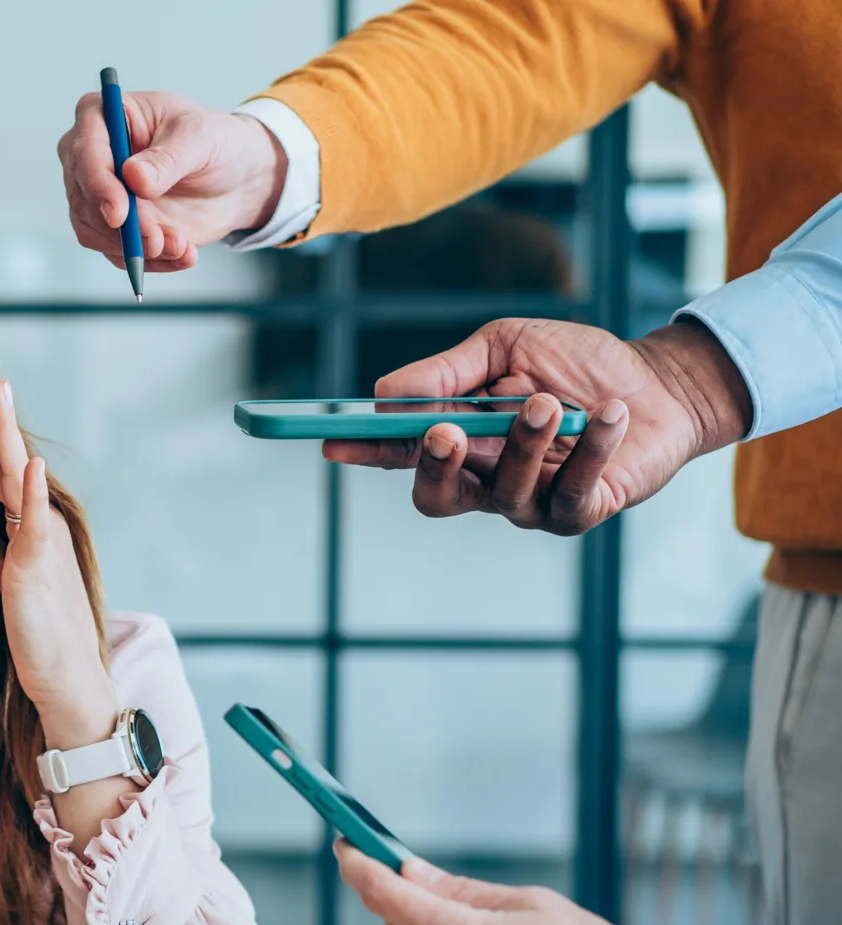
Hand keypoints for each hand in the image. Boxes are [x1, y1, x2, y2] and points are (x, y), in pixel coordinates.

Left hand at [0, 382, 115, 751]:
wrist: (64, 680)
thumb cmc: (37, 634)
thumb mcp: (6, 582)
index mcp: (29, 531)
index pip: (3, 477)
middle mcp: (39, 530)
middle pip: (13, 466)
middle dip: (0, 424)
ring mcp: (41, 546)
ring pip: (20, 482)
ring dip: (9, 440)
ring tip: (1, 397)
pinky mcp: (36, 571)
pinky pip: (34, 524)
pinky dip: (30, 493)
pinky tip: (25, 465)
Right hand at [59, 90, 286, 273]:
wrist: (234, 178)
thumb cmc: (214, 142)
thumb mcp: (200, 138)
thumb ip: (167, 158)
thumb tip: (133, 178)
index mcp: (103, 115)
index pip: (84, 149)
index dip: (97, 184)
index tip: (120, 213)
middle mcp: (91, 156)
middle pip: (82, 196)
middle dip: (120, 226)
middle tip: (157, 240)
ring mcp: (98, 194)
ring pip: (94, 230)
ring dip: (135, 247)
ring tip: (180, 246)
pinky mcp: (111, 227)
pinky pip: (115, 253)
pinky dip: (147, 260)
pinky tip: (181, 253)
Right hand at [322, 317, 754, 533]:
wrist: (661, 384)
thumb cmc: (577, 365)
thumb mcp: (507, 347)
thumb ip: (448, 371)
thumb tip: (383, 393)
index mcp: (460, 441)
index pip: (399, 454)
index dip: (364, 451)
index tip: (332, 441)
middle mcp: (487, 480)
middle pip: (438, 496)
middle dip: (436, 467)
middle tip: (447, 432)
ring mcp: (532, 502)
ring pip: (506, 491)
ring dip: (522, 443)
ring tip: (545, 400)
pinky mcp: (581, 510)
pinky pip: (573, 491)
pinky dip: (590, 446)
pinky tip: (609, 413)